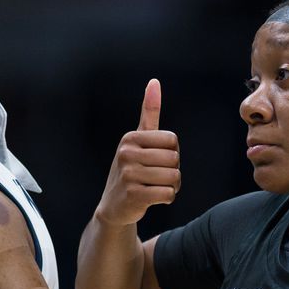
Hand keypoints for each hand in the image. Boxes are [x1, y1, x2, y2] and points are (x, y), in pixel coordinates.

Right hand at [94, 78, 180, 227]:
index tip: (157, 161)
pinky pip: (168, 194)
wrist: (115, 206)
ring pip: (173, 177)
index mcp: (130, 138)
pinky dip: (167, 199)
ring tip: (155, 188)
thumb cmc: (132, 170)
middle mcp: (127, 153)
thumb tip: (154, 82)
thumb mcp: (138, 141)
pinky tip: (154, 198)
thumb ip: (149, 113)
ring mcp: (128, 174)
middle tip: (156, 177)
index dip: (172, 154)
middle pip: (174, 159)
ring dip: (171, 186)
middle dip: (173, 171)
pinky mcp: (134, 195)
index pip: (173, 141)